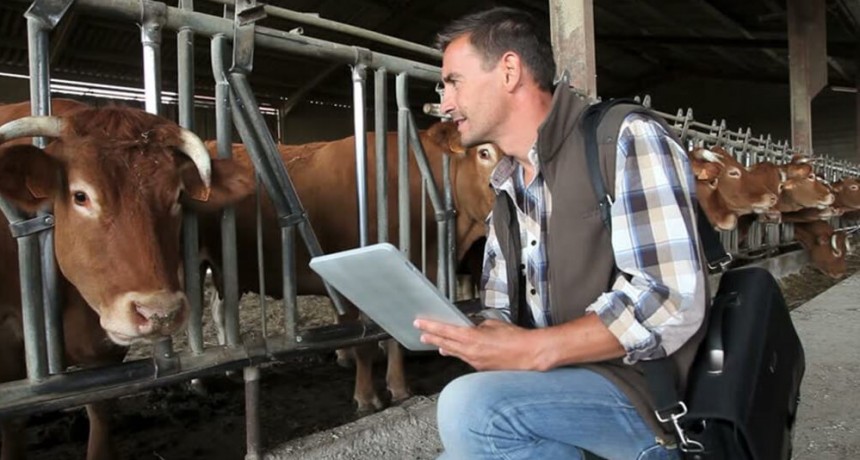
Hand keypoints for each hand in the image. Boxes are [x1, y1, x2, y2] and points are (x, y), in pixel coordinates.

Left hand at [413, 318, 543, 370]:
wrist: (530, 354)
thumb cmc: (516, 338)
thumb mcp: (493, 324)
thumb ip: (479, 326)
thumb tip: (472, 328)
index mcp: (472, 338)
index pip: (445, 331)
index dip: (430, 326)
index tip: (420, 322)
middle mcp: (470, 352)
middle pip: (445, 343)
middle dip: (432, 338)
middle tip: (421, 334)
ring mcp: (475, 362)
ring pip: (455, 352)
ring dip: (444, 346)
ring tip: (436, 343)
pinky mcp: (482, 369)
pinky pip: (466, 359)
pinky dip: (460, 353)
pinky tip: (457, 351)